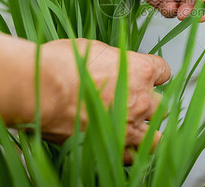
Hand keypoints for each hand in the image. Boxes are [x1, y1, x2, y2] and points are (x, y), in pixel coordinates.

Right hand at [38, 38, 170, 159]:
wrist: (41, 89)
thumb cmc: (61, 65)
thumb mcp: (94, 48)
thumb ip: (114, 60)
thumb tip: (114, 63)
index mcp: (140, 70)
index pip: (163, 71)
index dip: (155, 74)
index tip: (149, 75)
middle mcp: (141, 99)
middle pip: (161, 104)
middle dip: (151, 103)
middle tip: (136, 102)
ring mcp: (130, 126)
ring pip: (158, 136)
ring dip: (149, 131)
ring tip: (136, 128)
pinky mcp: (113, 147)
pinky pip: (135, 156)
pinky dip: (133, 152)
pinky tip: (124, 146)